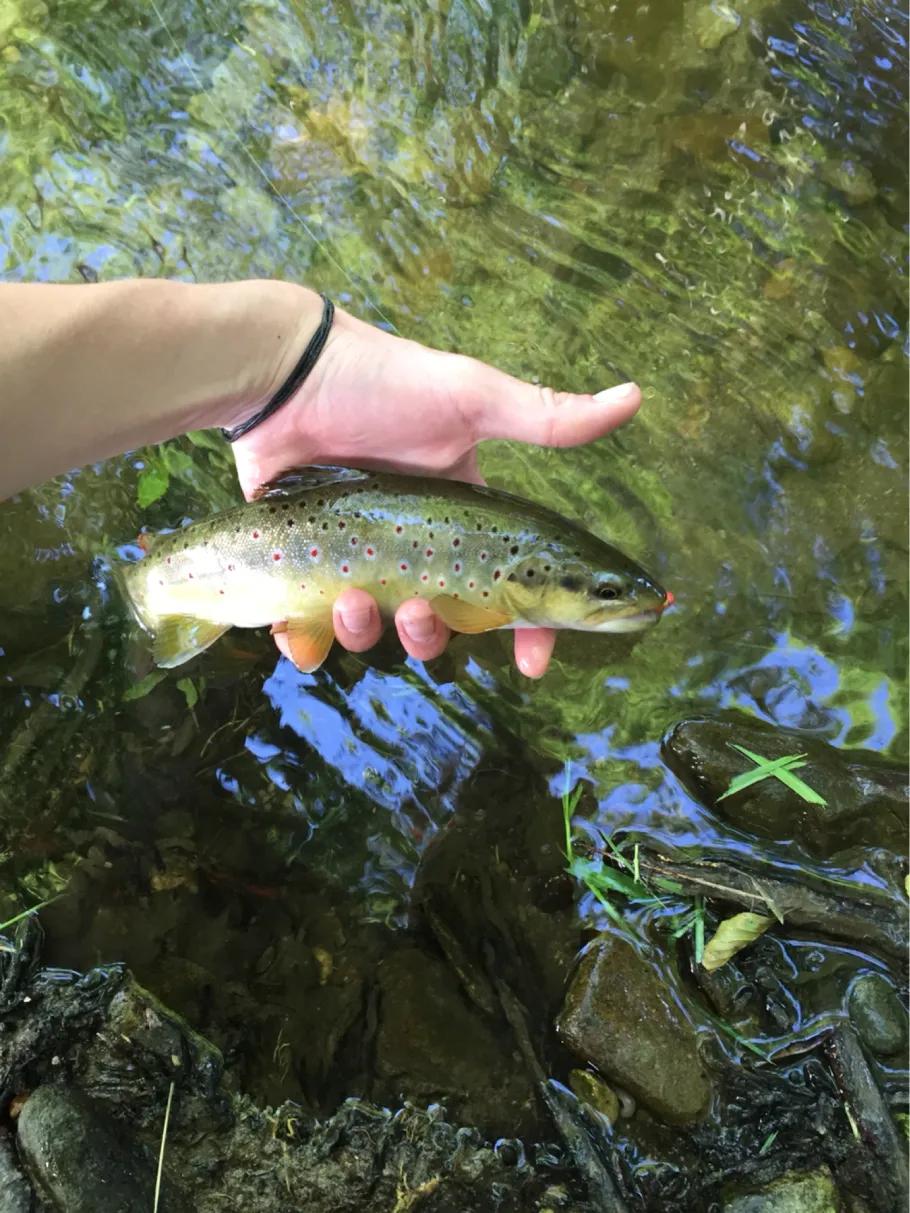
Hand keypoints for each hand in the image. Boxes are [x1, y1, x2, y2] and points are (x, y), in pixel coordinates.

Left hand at [231, 304, 640, 676]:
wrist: (289, 375)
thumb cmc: (384, 384)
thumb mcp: (473, 399)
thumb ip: (546, 417)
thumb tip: (635, 396)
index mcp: (459, 519)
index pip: (505, 588)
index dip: (527, 631)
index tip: (536, 663)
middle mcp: (412, 548)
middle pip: (437, 622)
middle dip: (432, 634)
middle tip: (419, 609)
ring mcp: (355, 560)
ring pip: (374, 631)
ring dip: (369, 633)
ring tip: (352, 600)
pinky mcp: (303, 566)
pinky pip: (310, 630)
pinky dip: (308, 643)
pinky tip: (303, 634)